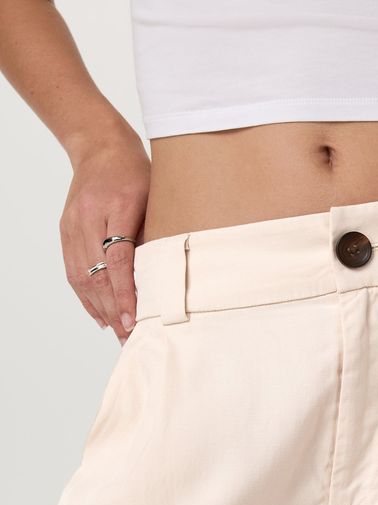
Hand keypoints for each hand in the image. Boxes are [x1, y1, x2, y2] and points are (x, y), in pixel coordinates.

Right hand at [59, 127, 150, 343]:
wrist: (98, 145)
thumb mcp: (155, 197)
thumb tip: (162, 279)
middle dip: (114, 310)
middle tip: (130, 336)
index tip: (134, 318)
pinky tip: (100, 314)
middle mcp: (87, 219)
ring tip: (118, 332)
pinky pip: (73, 270)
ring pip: (82, 277)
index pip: (118, 260)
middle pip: (97, 274)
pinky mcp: (65, 231)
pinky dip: (86, 296)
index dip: (126, 293)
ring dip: (100, 309)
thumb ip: (155, 235)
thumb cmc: (136, 171)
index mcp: (114, 207)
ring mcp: (72, 226)